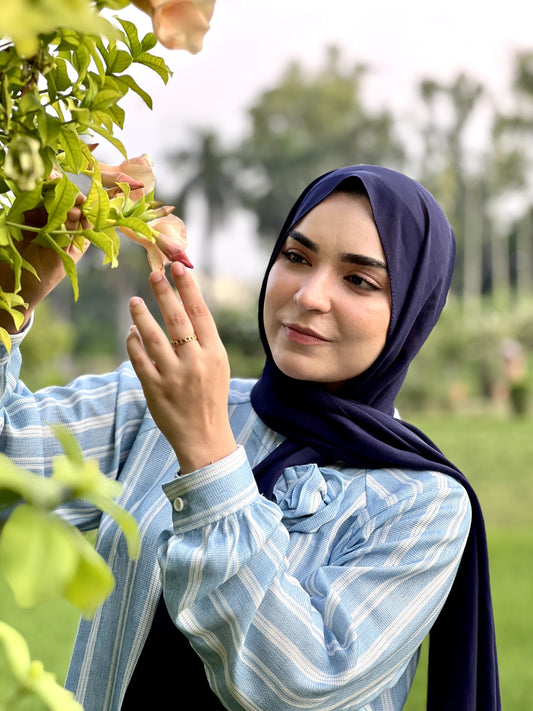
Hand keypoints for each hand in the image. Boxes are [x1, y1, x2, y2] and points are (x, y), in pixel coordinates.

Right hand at [0, 194, 89, 332]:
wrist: (14, 285)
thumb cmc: (43, 276)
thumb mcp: (59, 256)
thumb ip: (67, 233)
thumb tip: (76, 210)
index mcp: (77, 236)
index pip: (84, 214)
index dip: (82, 203)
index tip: (77, 201)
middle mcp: (61, 224)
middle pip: (66, 200)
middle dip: (64, 189)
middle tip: (59, 181)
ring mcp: (42, 219)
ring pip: (47, 196)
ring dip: (47, 185)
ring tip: (47, 178)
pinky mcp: (23, 216)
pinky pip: (28, 199)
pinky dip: (31, 190)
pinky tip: (34, 184)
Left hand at [126, 262, 236, 473]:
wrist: (205, 437)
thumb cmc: (211, 397)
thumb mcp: (218, 366)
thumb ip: (203, 340)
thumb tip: (183, 306)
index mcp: (214, 354)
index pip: (200, 313)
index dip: (188, 288)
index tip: (178, 267)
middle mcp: (195, 362)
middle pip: (177, 320)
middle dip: (164, 293)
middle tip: (154, 274)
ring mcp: (174, 376)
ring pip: (153, 337)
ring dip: (141, 315)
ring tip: (134, 301)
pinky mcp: (155, 389)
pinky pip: (139, 359)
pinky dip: (133, 342)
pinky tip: (131, 332)